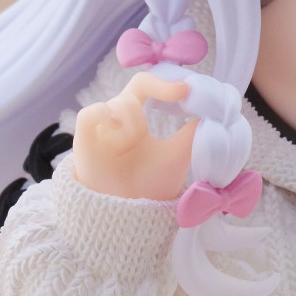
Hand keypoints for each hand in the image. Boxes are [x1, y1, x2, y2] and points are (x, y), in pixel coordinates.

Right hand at [72, 71, 199, 201]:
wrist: (128, 213)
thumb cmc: (149, 186)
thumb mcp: (177, 157)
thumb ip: (192, 135)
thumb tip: (211, 113)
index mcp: (136, 119)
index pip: (148, 86)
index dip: (165, 82)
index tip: (187, 89)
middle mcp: (117, 118)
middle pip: (138, 85)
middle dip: (159, 90)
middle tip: (180, 94)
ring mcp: (100, 125)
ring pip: (122, 103)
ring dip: (135, 126)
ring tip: (130, 151)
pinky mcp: (84, 135)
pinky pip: (93, 112)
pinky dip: (108, 120)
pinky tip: (116, 143)